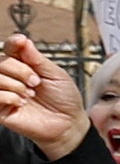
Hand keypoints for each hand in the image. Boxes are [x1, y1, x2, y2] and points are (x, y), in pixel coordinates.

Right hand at [0, 37, 92, 157]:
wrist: (68, 123)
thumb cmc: (64, 98)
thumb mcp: (56, 74)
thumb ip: (37, 58)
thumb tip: (22, 40)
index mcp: (24, 65)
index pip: (10, 48)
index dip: (13, 43)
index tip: (20, 41)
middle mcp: (11, 77)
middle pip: (1, 61)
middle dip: (20, 70)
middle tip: (36, 82)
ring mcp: (4, 92)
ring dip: (15, 84)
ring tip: (31, 94)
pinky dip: (9, 97)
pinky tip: (22, 103)